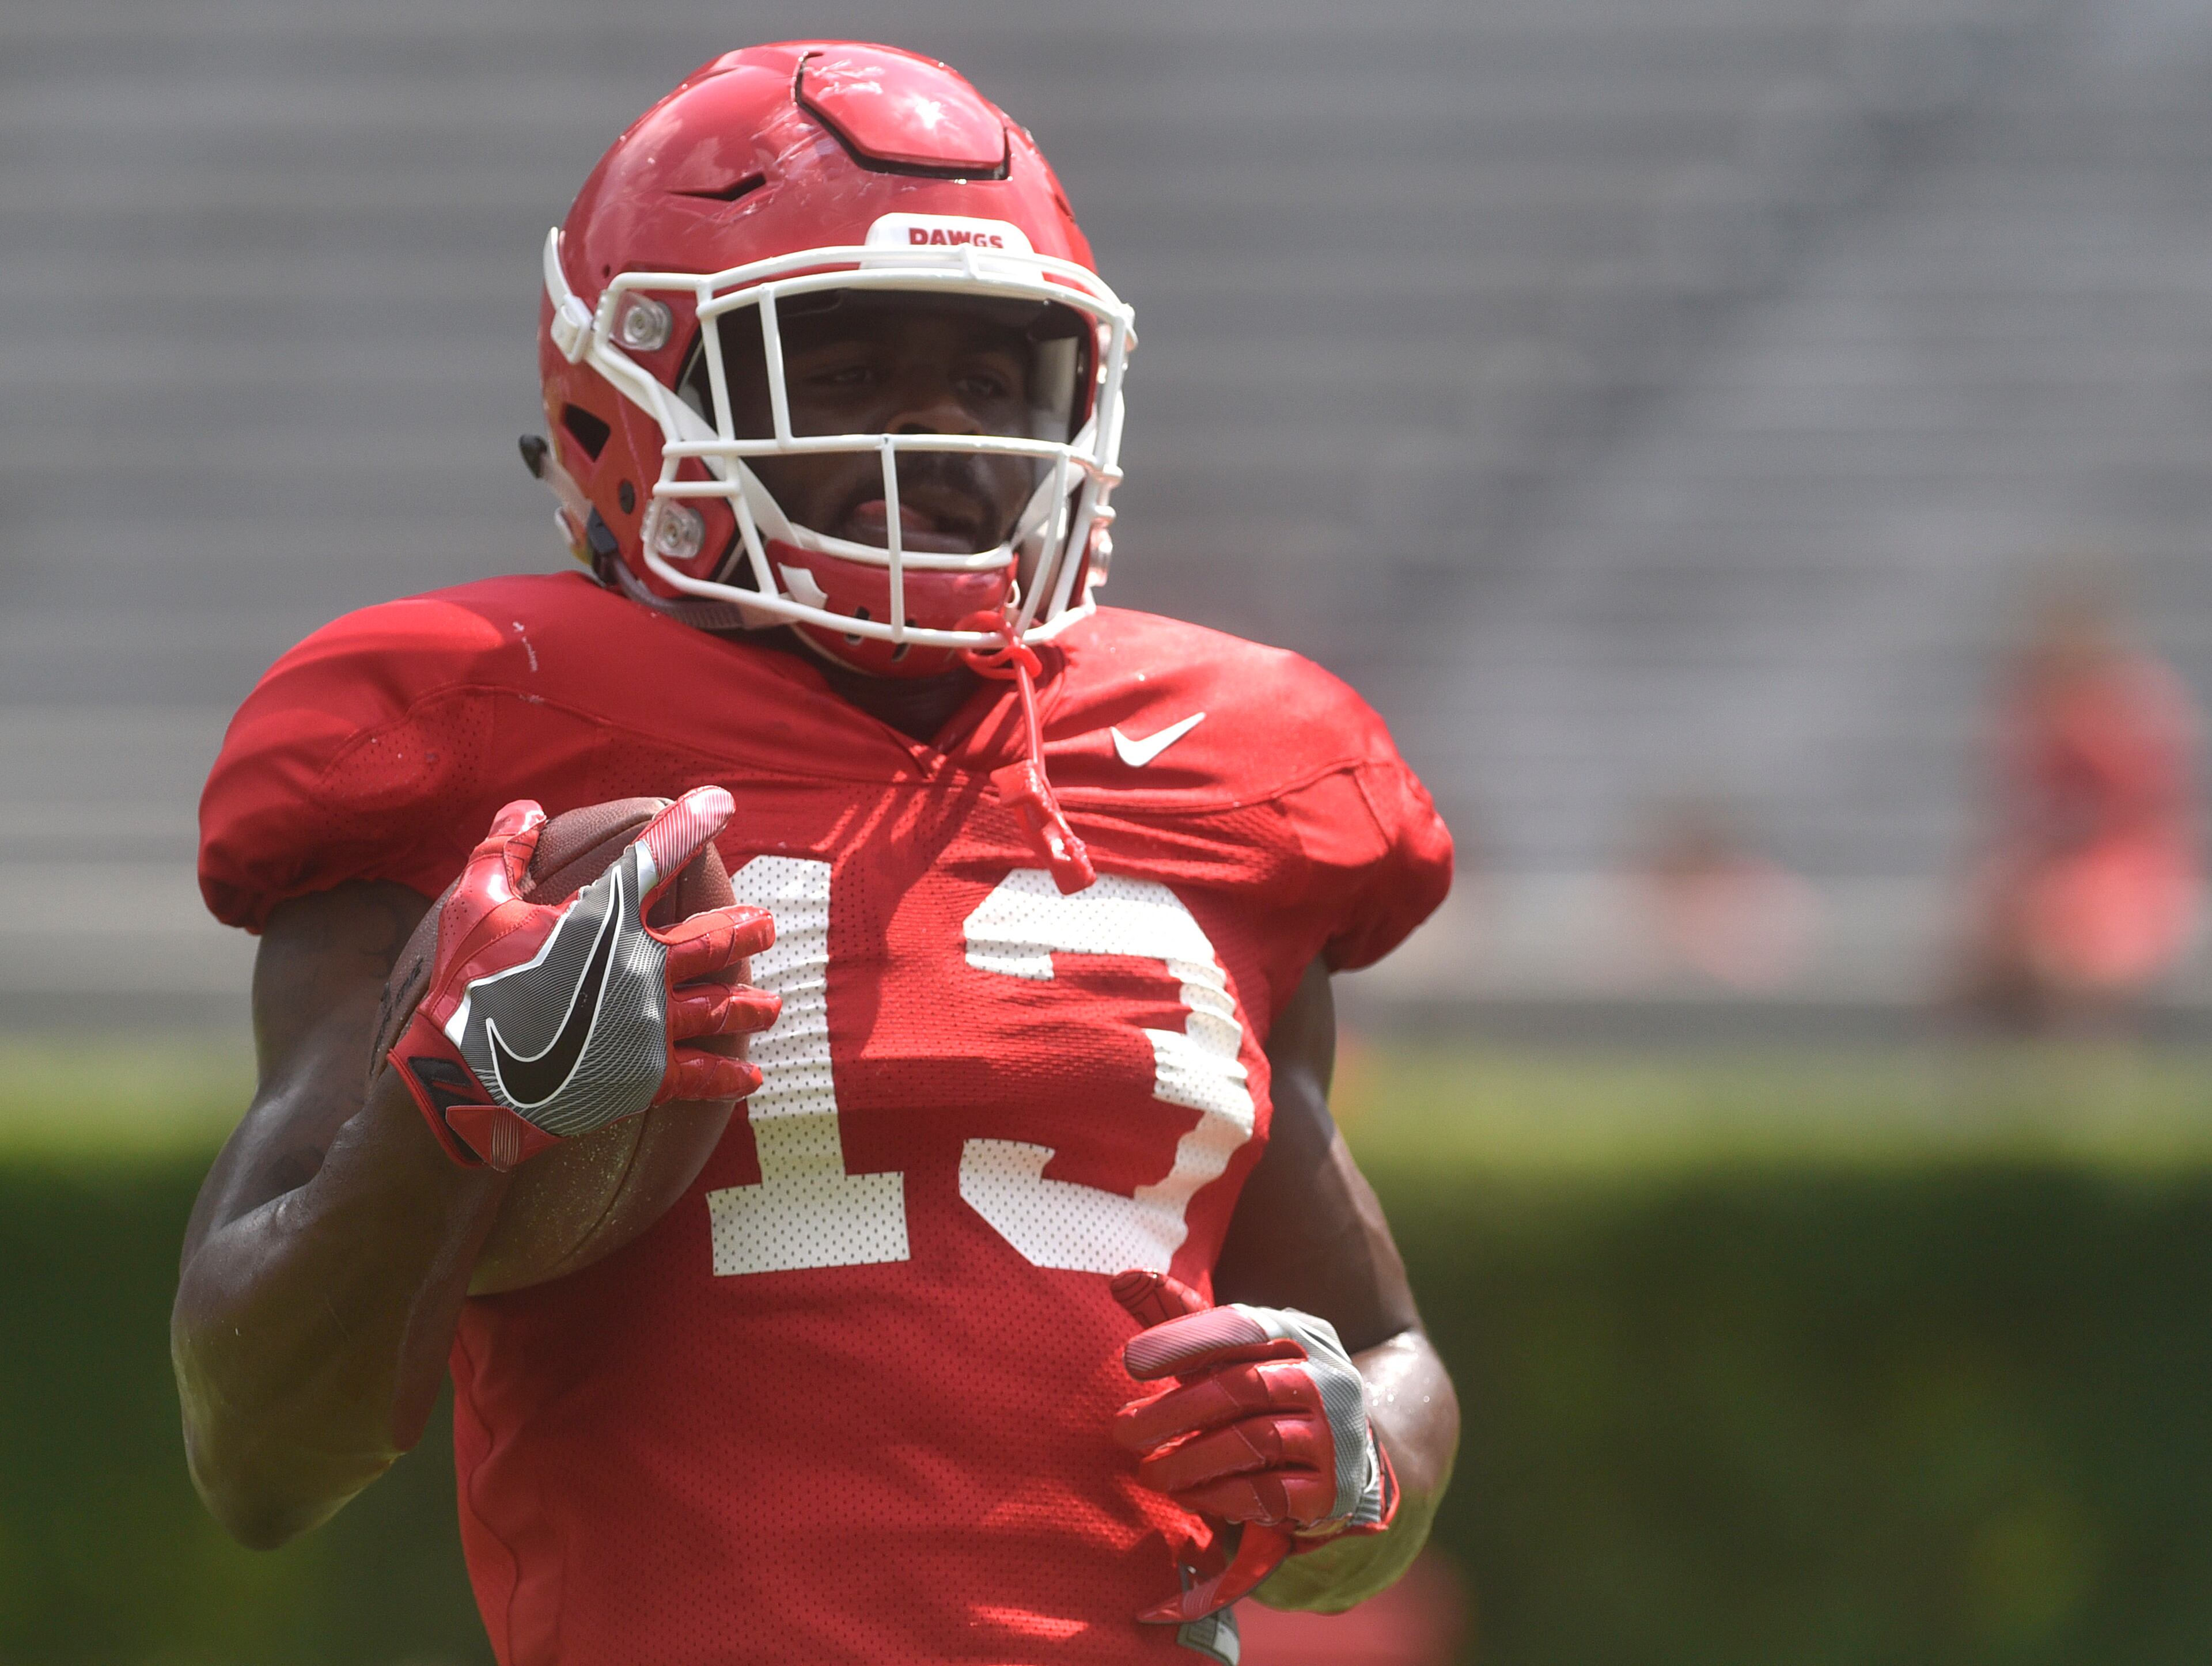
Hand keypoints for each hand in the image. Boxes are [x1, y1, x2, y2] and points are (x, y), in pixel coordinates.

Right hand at [387, 787, 777, 1168]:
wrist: (461, 1077)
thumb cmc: (465, 986)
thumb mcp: (474, 904)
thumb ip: (503, 851)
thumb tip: (527, 808)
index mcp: (604, 918)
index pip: (657, 857)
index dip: (691, 825)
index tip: (720, 803)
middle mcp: (641, 966)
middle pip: (714, 939)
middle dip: (746, 929)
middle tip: (767, 925)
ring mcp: (650, 1023)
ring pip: (721, 1006)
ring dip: (751, 1003)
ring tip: (773, 1004)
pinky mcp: (647, 1076)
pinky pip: (703, 1075)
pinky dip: (730, 1075)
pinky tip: (751, 1077)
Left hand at [1110, 1271, 1397, 1624]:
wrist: (1341, 1452)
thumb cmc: (1266, 1387)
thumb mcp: (1232, 1350)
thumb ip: (1180, 1318)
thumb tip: (1122, 1278)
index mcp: (1300, 1332)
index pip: (1242, 1326)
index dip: (1187, 1339)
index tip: (1131, 1361)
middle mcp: (1328, 1377)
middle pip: (1244, 1387)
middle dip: (1175, 1411)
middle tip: (1121, 1432)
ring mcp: (1336, 1434)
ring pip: (1258, 1440)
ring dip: (1193, 1459)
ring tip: (1149, 1473)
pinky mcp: (1332, 1488)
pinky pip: (1273, 1493)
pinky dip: (1222, 1495)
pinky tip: (1187, 1496)